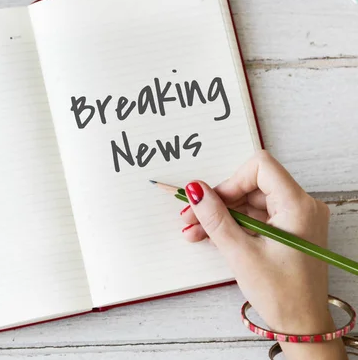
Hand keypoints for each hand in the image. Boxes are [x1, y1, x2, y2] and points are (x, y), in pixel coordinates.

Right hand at [180, 150, 346, 359]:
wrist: (302, 325)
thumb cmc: (282, 294)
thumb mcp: (240, 253)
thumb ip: (215, 217)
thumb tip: (196, 190)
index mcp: (297, 206)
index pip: (260, 167)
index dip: (231, 181)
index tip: (211, 201)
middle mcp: (301, 206)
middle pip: (252, 186)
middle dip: (219, 201)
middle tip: (191, 217)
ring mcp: (296, 218)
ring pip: (250, 202)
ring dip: (222, 215)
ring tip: (196, 231)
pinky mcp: (288, 230)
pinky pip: (256, 217)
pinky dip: (234, 225)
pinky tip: (211, 236)